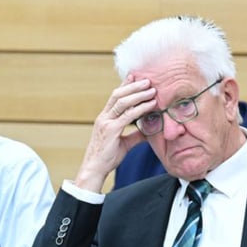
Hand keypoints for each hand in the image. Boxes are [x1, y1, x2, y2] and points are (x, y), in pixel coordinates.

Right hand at [74, 76, 156, 191]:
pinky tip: (150, 105)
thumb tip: (147, 132)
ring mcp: (106, 122)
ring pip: (123, 102)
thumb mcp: (123, 144)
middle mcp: (104, 117)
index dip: (124, 85)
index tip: (134, 76)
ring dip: (138, 94)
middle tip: (147, 80)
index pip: (115, 97)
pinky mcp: (111, 130)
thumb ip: (134, 136)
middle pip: (118, 95)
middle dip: (133, 86)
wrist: (95, 169)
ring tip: (152, 89)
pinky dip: (140, 108)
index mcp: (104, 118)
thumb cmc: (107, 158)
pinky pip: (128, 115)